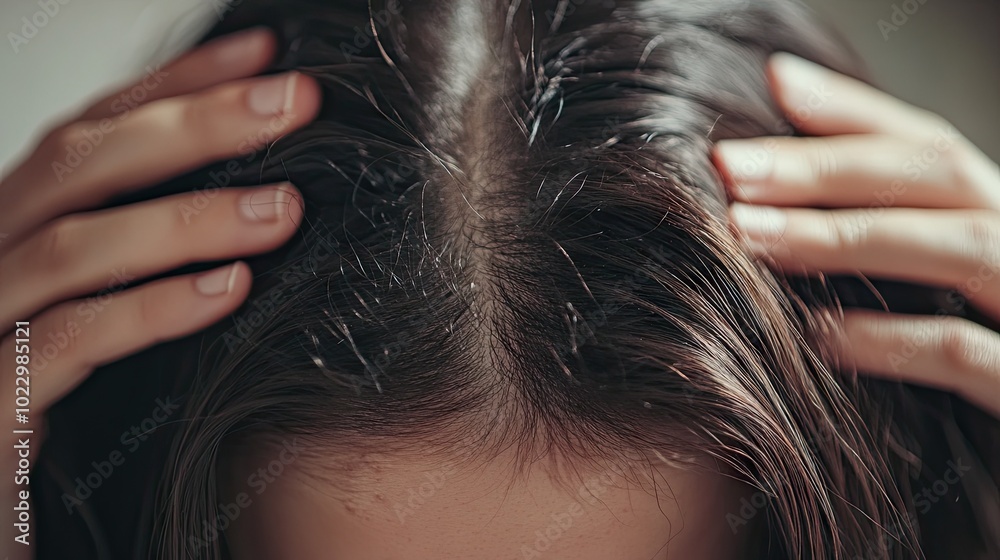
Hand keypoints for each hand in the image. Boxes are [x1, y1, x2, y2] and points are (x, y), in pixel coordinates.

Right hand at [0, 27, 320, 557]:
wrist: (17, 515)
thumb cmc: (68, 395)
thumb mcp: (113, 300)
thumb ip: (159, 247)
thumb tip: (271, 195)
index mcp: (29, 221)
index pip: (100, 125)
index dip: (179, 82)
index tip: (266, 54)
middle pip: (84, 162)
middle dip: (194, 123)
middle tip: (294, 102)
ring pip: (74, 245)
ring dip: (186, 217)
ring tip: (285, 209)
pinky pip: (69, 341)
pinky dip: (151, 309)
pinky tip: (229, 292)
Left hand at [714, 53, 999, 417]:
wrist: (999, 485)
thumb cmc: (967, 384)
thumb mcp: (925, 300)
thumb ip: (883, 247)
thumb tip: (772, 204)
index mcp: (999, 222)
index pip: (932, 146)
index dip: (857, 110)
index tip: (775, 83)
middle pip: (941, 177)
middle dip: (829, 167)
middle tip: (729, 165)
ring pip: (963, 249)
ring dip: (847, 236)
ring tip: (749, 234)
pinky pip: (970, 355)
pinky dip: (892, 338)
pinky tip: (816, 335)